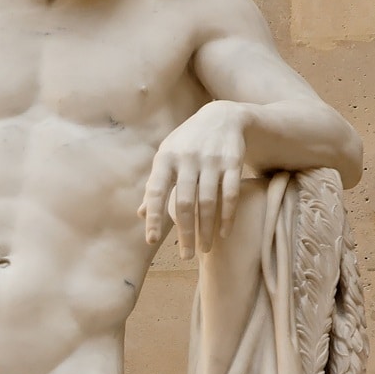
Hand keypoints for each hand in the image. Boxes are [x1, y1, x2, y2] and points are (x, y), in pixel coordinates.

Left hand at [139, 100, 246, 258]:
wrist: (221, 117)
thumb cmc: (187, 144)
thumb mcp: (167, 158)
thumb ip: (155, 185)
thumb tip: (141, 214)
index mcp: (165, 158)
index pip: (156, 191)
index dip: (154, 217)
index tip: (151, 241)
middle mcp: (187, 159)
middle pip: (184, 203)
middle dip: (185, 233)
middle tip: (186, 256)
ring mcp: (211, 160)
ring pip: (208, 202)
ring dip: (206, 229)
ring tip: (205, 249)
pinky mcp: (233, 161)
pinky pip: (230, 194)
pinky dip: (227, 216)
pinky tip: (223, 233)